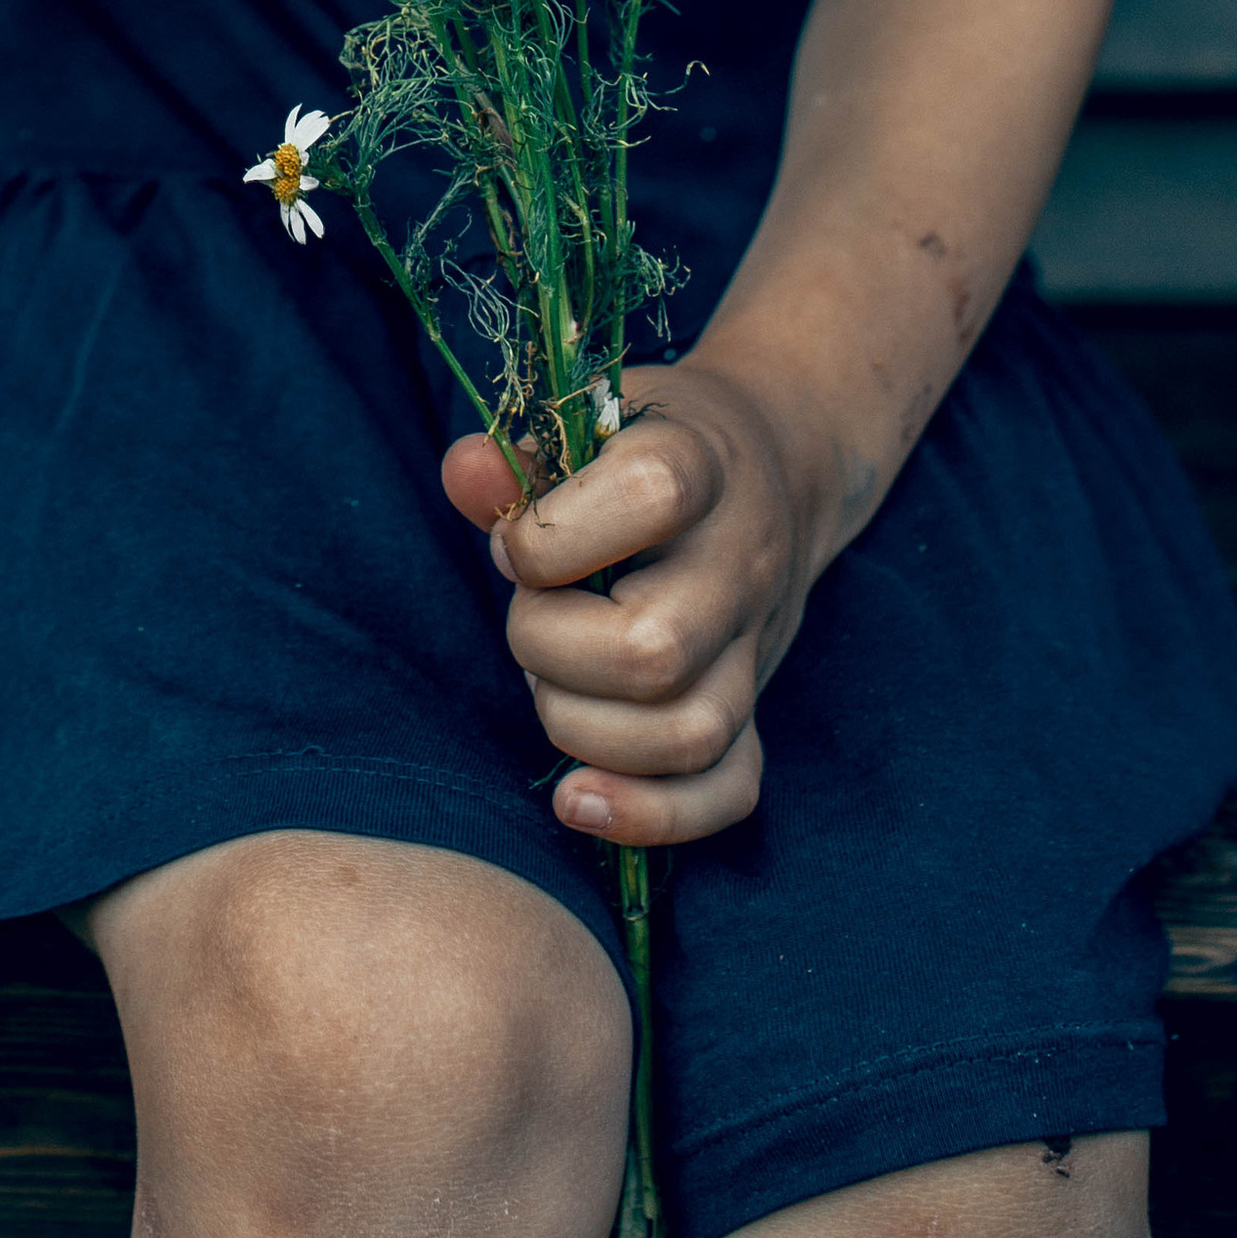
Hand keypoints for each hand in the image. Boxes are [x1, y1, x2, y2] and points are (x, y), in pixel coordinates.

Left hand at [439, 359, 841, 848]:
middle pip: (653, 650)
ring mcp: (753, 644)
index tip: (519, 540)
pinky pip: (727, 789)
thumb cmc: (646, 448)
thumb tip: (466, 474)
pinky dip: (651, 814)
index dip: (554, 532)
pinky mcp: (755, 706)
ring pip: (687, 734)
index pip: (650, 495)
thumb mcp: (589, 423)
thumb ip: (515, 456)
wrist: (770, 470)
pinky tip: (577, 801)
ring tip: (549, 682)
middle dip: (549, 649)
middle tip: (530, 616)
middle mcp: (738, 562)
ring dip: (583, 728)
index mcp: (700, 467)